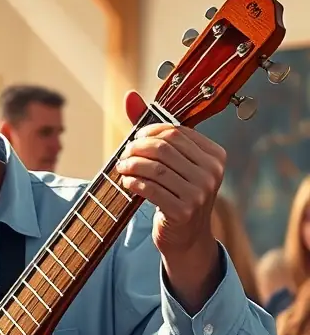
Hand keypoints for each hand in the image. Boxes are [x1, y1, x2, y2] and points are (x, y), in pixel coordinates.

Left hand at [117, 91, 225, 313]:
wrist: (185, 237)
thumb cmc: (176, 193)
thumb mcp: (172, 163)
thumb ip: (153, 131)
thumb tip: (129, 97)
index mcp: (214, 155)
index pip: (176, 132)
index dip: (149, 132)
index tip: (134, 140)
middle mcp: (212, 172)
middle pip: (165, 148)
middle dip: (137, 148)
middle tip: (123, 154)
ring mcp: (200, 193)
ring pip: (155, 168)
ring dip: (131, 165)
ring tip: (121, 167)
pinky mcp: (183, 210)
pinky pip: (151, 189)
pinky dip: (133, 183)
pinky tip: (126, 183)